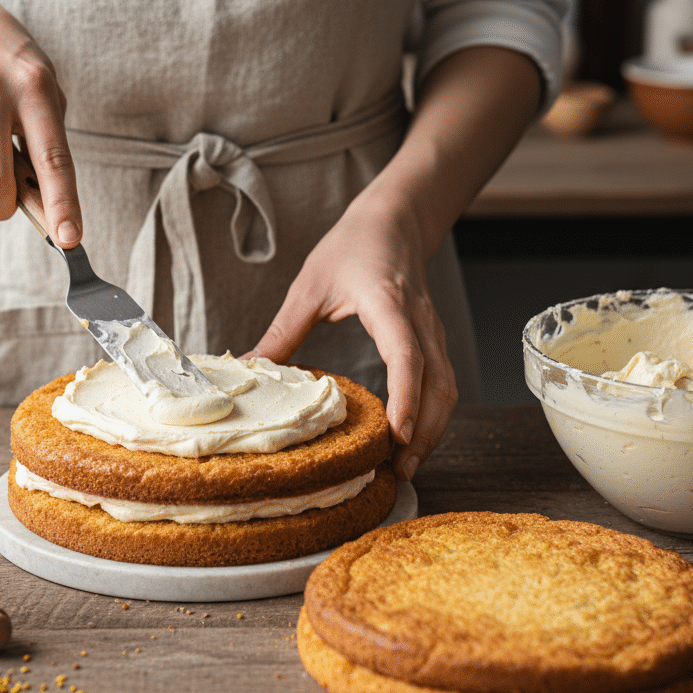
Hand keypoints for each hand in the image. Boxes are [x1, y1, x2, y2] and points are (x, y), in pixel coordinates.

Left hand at [244, 197, 457, 480]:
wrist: (392, 220)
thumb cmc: (352, 246)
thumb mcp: (309, 285)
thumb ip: (282, 330)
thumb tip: (245, 366)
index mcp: (389, 304)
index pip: (408, 356)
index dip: (406, 397)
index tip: (398, 435)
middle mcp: (420, 322)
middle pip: (438, 385)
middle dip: (425, 433)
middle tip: (398, 472)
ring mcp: (432, 332)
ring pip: (447, 389)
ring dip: (433, 430)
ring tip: (405, 466)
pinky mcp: (433, 340)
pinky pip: (443, 383)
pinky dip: (432, 414)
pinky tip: (411, 438)